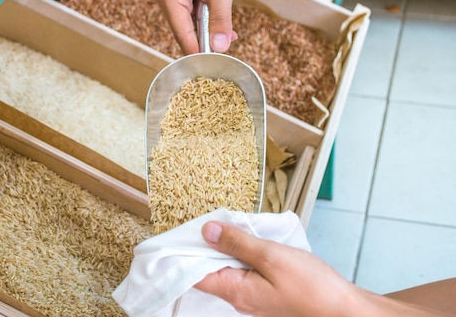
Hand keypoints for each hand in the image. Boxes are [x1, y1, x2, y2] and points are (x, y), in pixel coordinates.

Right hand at [157, 0, 241, 54]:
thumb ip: (220, 20)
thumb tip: (219, 48)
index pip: (182, 34)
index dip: (198, 50)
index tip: (215, 62)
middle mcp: (167, 0)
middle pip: (184, 35)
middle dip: (205, 43)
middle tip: (227, 48)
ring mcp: (174, 2)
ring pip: (191, 31)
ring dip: (210, 35)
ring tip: (230, 34)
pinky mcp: (184, 3)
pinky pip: (195, 23)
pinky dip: (210, 28)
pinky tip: (225, 29)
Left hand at [195, 221, 358, 316]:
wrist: (345, 311)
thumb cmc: (313, 288)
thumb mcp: (272, 257)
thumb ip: (238, 243)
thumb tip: (207, 231)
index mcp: (235, 292)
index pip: (195, 275)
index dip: (185, 253)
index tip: (183, 231)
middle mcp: (240, 298)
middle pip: (210, 270)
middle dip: (207, 245)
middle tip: (211, 220)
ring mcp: (254, 297)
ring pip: (229, 269)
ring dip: (228, 248)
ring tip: (232, 226)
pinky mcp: (267, 293)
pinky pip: (245, 272)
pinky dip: (244, 255)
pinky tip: (252, 241)